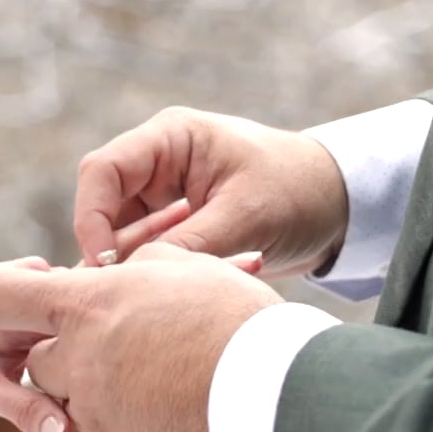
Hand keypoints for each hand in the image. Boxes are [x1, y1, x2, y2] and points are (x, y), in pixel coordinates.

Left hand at [0, 243, 285, 431]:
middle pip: (42, 361)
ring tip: (168, 376)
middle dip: (73, 355)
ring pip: (80, 400)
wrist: (274, 396)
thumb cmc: (234, 321)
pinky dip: (139, 422)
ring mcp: (98, 413)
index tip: (27, 303)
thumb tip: (129, 270)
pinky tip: (181, 407)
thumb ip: (142, 266)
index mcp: (86, 306)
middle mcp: (78, 361)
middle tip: (130, 345)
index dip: (6, 298)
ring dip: (108, 389)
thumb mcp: (188, 269)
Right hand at [75, 107, 348, 276]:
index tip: (105, 264)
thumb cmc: (298, 191)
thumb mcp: (245, 216)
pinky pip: (149, 252)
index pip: (102, 170)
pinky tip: (192, 290)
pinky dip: (161, 274)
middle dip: (113, 250)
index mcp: (171, 137)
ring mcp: (165, 194)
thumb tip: (131, 279)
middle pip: (104, 206)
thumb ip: (188, 244)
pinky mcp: (177, 225)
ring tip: (176, 292)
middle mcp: (159, 162)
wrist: (340, 205)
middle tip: (130, 293)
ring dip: (141, 267)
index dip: (92, 217)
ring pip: (123, 236)